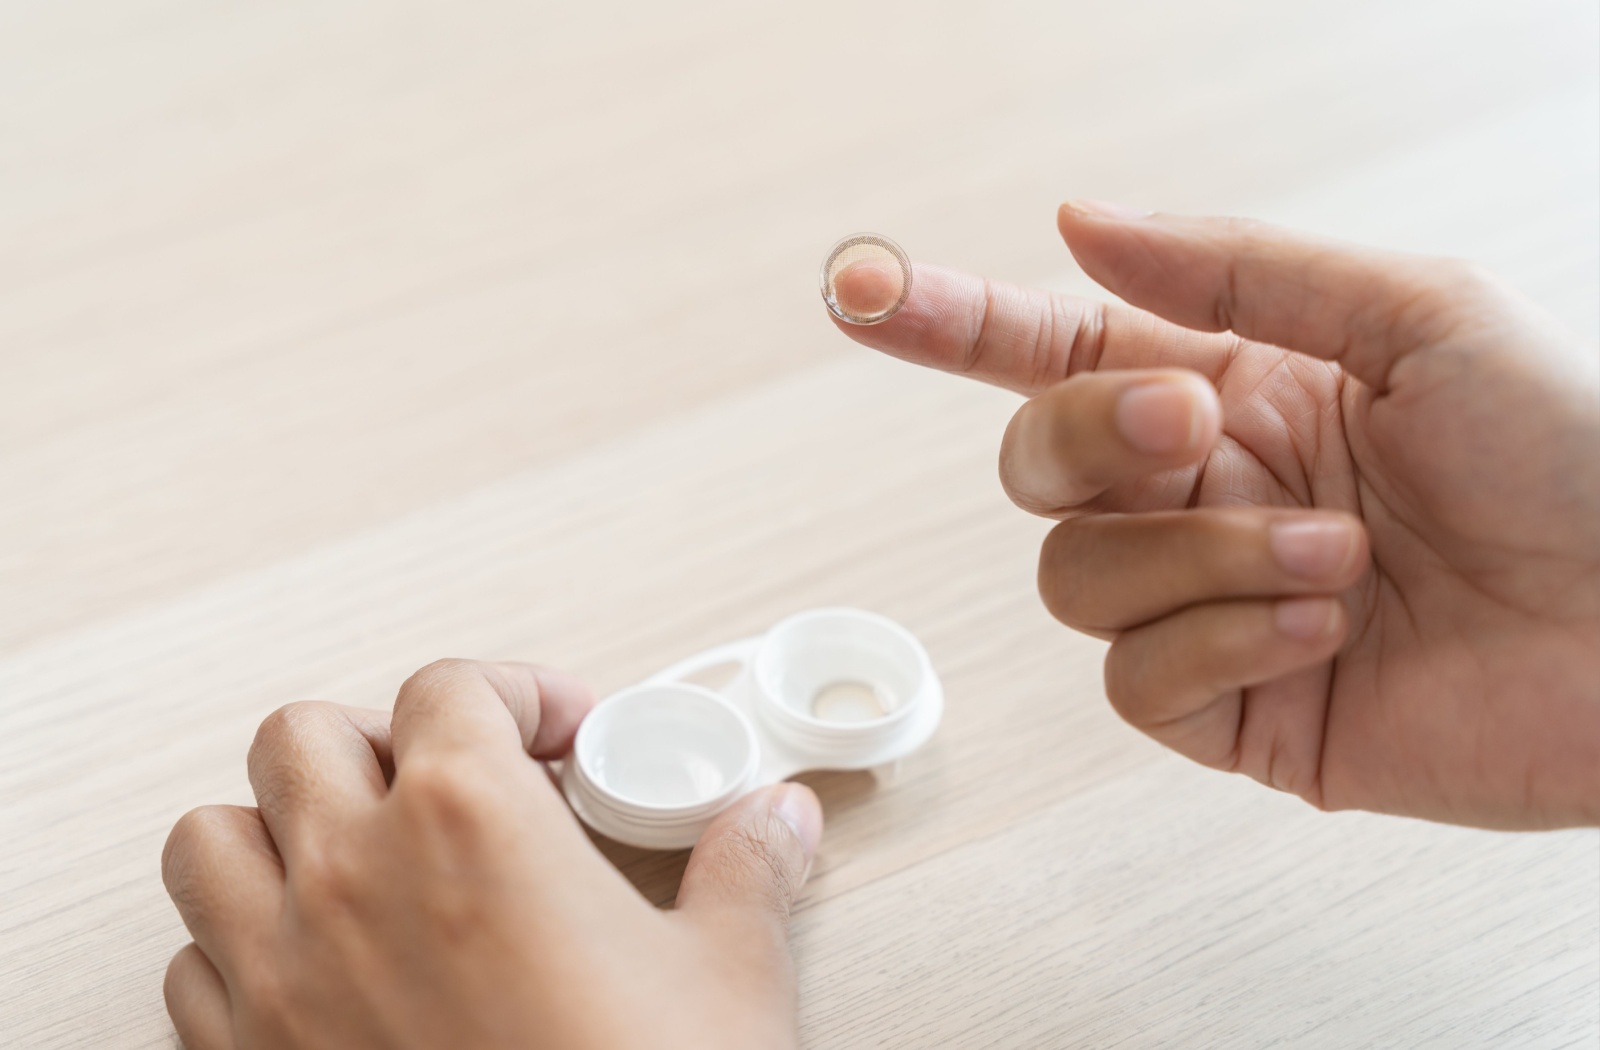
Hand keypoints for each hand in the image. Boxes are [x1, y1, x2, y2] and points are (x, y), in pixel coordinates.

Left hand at [161, 660, 822, 1048]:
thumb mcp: (727, 977)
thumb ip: (744, 873)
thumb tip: (776, 820)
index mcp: (469, 820)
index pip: (450, 688)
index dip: (515, 691)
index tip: (559, 730)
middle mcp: (351, 879)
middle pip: (302, 736)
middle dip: (380, 741)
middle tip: (455, 781)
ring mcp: (279, 976)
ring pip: (209, 840)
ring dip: (277, 831)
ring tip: (361, 858)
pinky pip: (191, 969)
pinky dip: (241, 949)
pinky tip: (323, 971)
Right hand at [830, 202, 1599, 828]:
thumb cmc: (1574, 456)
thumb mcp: (1415, 314)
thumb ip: (1232, 268)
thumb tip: (1078, 220)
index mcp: (1234, 388)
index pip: (1051, 349)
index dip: (947, 318)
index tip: (861, 289)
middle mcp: (1202, 497)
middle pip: (1034, 465)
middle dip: (1093, 440)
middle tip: (1198, 428)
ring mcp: (1206, 608)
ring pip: (1077, 580)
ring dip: (1203, 560)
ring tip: (1333, 563)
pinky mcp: (1230, 712)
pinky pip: (1138, 682)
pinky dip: (1221, 645)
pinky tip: (1320, 634)